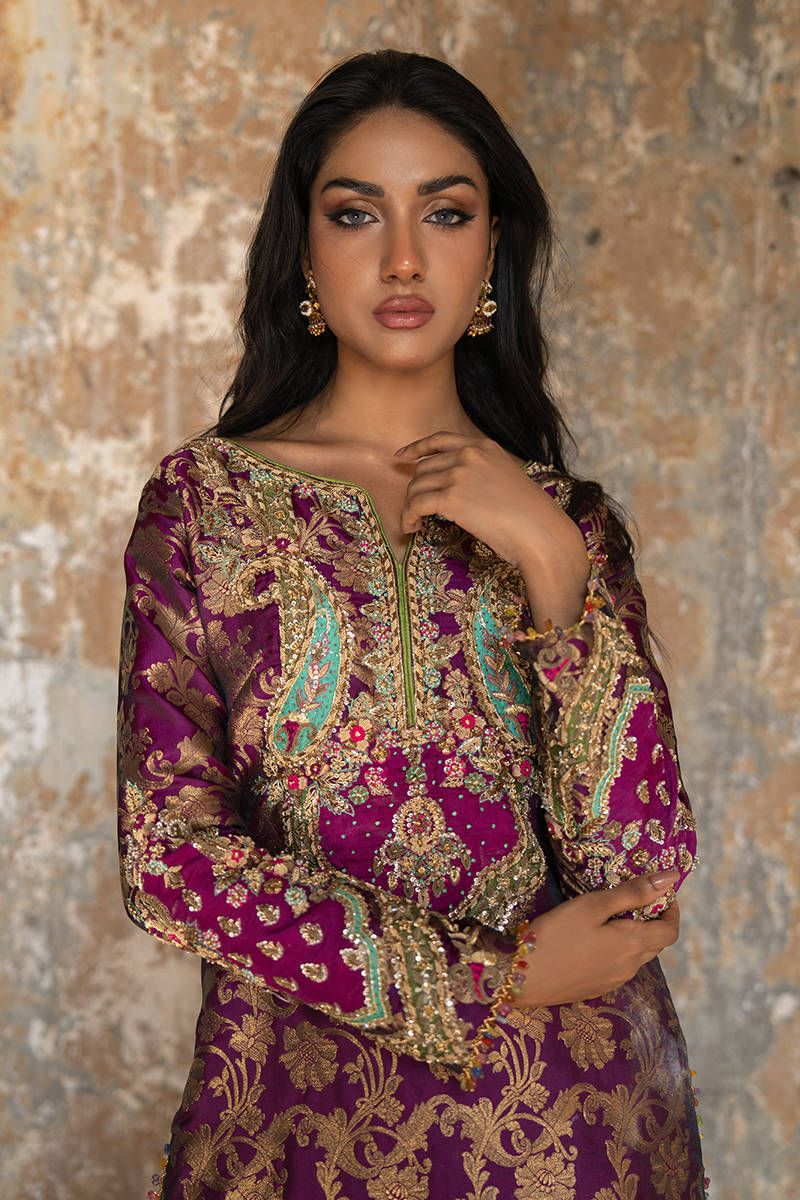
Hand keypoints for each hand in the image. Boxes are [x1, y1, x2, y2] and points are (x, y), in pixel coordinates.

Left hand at [394, 431, 588, 627]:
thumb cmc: (529, 516)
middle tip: (415, 510)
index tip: (402, 456)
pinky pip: (415, 504)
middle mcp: (469, 455)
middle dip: (415, 489)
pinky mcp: (450, 497)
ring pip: (416, 487)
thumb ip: (481, 473)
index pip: (440, 440)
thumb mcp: (506, 479)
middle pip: (424, 468)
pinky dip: (408, 517)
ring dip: (410, 506)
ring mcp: (459, 474)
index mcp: (484, 447)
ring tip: (414, 523)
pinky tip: (412, 528)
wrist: (540, 532)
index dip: (417, 448)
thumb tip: (453, 487)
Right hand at [510, 872, 680, 1006]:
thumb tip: (671, 879)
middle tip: (633, 898)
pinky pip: (619, 966)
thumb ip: (633, 892)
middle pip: (656, 943)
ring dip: (635, 935)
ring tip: (611, 915)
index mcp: (633, 945)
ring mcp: (613, 981)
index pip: (670, 930)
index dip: (672, 910)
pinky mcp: (596, 988)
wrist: (521, 978)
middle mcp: (630, 968)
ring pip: (637, 956)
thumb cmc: (556, 935)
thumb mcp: (593, 905)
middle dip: (653, 920)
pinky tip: (593, 939)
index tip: (660, 891)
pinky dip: (618, 949)